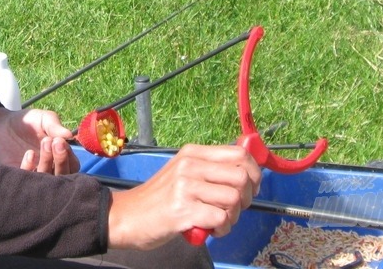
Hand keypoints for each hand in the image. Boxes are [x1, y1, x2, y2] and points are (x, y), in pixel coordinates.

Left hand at [0, 107, 79, 173]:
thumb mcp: (43, 119)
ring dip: (47, 162)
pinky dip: (30, 168)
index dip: (69, 156)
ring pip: (46, 180)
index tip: (61, 140)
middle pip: (62, 176)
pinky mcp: (18, 176)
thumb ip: (55, 126)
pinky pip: (27, 180)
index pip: (72, 165)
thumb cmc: (27, 122)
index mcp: (58, 156)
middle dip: (61, 160)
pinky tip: (29, 153)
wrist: (0, 124)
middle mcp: (48, 169)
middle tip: (55, 142)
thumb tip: (70, 135)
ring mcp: (33, 174)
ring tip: (44, 142)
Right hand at [106, 143, 260, 250]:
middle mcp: (190, 165)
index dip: (253, 172)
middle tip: (235, 207)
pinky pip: (221, 219)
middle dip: (246, 197)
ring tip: (219, 220)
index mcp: (192, 153)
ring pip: (233, 199)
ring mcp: (186, 187)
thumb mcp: (183, 172)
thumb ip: (209, 169)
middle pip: (241, 176)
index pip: (238, 153)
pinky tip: (210, 229)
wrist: (128, 216)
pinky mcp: (183, 210)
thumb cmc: (159, 198)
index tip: (251, 186)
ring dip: (233, 216)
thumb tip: (246, 170)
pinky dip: (222, 229)